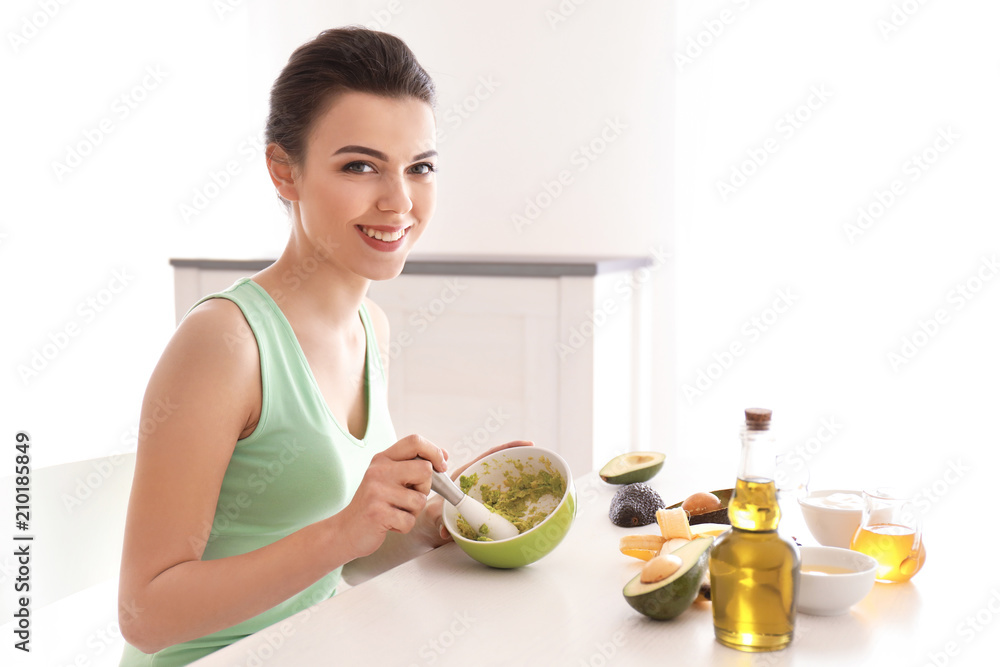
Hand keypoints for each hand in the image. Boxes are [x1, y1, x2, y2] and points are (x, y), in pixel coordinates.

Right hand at [338, 434, 447, 558]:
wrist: (346, 529)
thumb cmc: (374, 504)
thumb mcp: (389, 477)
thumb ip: (413, 465)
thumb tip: (443, 455)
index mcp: (383, 459)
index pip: (415, 441)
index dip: (434, 452)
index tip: (441, 466)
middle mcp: (379, 471)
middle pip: (425, 470)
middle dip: (424, 488)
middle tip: (408, 498)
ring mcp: (377, 491)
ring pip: (420, 500)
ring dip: (413, 511)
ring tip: (394, 511)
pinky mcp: (377, 513)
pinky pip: (409, 520)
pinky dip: (404, 526)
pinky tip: (389, 523)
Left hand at [431, 440, 534, 540]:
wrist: (430, 524)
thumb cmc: (431, 513)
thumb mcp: (434, 515)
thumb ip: (439, 521)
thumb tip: (445, 531)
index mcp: (465, 474)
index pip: (489, 456)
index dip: (508, 447)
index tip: (526, 444)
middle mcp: (477, 480)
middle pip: (502, 464)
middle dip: (521, 457)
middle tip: (539, 454)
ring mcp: (485, 492)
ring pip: (507, 481)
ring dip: (523, 478)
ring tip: (543, 475)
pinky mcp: (490, 505)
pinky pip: (507, 499)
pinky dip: (520, 498)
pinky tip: (533, 500)